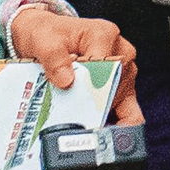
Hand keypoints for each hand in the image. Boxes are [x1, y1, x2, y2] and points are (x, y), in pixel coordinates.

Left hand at [6, 2, 142, 126]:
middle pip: (115, 90)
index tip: (74, 106)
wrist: (48, 37)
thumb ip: (54, 57)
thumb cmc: (49, 35)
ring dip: (101, 118)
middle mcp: (121, 53)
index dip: (90, 90)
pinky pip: (127, 112)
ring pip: (123, 104)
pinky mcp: (123, 88)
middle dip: (96, 109)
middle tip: (75, 125)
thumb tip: (67, 80)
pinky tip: (95, 134)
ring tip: (79, 130)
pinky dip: (112, 125)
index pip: (105, 69)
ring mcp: (124, 72)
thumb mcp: (43, 40)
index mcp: (104, 36)